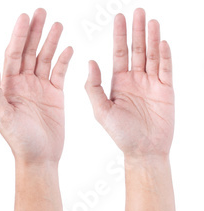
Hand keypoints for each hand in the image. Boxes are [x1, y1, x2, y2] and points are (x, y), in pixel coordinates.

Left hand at [0, 9, 72, 164]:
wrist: (38, 159)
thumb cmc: (17, 141)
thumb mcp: (1, 116)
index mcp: (6, 86)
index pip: (12, 54)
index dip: (18, 35)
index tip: (24, 17)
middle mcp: (21, 84)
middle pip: (28, 51)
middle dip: (34, 31)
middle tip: (41, 10)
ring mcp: (38, 88)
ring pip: (44, 58)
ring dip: (50, 40)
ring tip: (57, 22)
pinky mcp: (54, 95)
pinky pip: (59, 72)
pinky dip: (64, 59)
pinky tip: (69, 46)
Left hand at [86, 8, 173, 158]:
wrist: (143, 151)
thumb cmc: (120, 134)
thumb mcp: (100, 110)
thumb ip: (93, 87)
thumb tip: (90, 61)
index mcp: (118, 82)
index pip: (119, 52)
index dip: (119, 35)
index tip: (118, 17)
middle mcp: (135, 79)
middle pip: (137, 49)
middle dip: (137, 30)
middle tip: (138, 10)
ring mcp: (152, 84)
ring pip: (152, 56)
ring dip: (152, 38)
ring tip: (151, 20)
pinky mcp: (166, 90)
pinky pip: (166, 70)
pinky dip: (165, 56)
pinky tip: (162, 42)